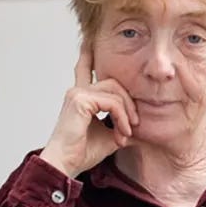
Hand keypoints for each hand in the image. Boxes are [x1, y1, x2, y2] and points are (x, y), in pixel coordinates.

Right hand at [39, 40, 138, 177]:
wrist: (66, 165)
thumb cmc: (82, 153)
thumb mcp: (109, 137)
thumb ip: (121, 125)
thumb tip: (139, 128)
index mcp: (81, 97)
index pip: (84, 69)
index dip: (87, 54)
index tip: (88, 41)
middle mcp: (78, 92)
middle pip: (114, 83)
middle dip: (129, 103)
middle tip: (134, 125)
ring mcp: (77, 94)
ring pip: (116, 92)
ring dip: (127, 113)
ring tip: (126, 132)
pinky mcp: (80, 100)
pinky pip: (112, 102)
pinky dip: (121, 117)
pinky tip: (121, 132)